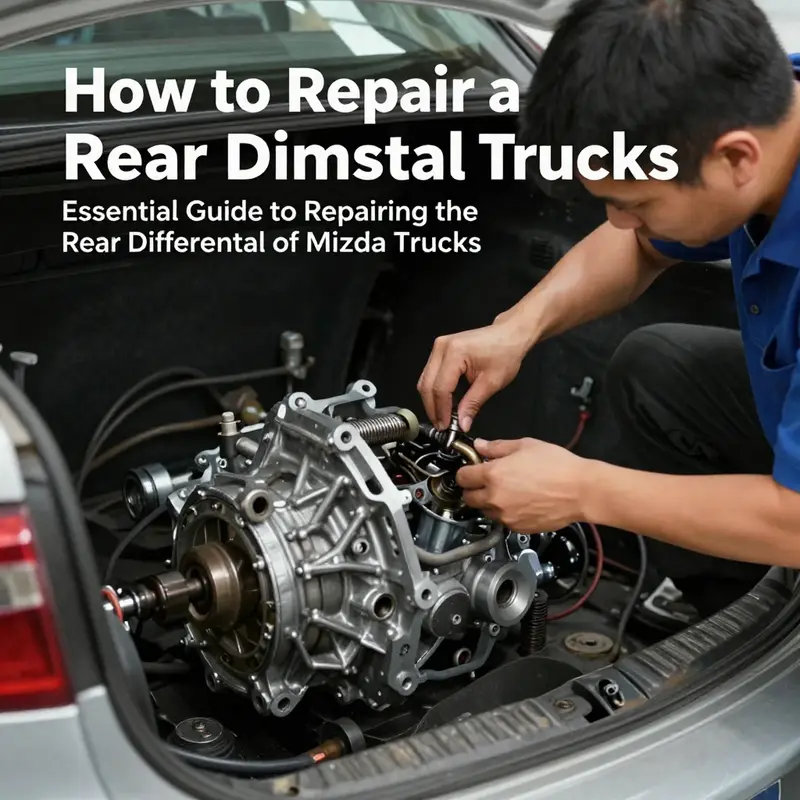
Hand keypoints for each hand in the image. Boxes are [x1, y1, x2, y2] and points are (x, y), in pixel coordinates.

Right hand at [416, 320, 530, 431]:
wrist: (509, 335)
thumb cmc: (505, 353)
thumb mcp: (491, 383)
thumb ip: (473, 404)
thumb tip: (462, 424)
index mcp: (454, 353)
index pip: (440, 388)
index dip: (441, 410)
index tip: (446, 426)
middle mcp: (442, 348)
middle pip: (427, 384)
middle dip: (432, 408)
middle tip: (442, 425)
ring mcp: (439, 347)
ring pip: (425, 380)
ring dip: (432, 400)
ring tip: (443, 417)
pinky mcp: (440, 350)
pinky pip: (431, 374)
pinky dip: (436, 390)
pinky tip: (445, 402)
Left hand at [455, 437, 589, 531]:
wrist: (581, 490)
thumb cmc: (557, 466)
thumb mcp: (525, 445)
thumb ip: (497, 447)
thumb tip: (480, 446)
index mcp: (493, 475)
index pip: (462, 477)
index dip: (465, 472)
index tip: (470, 470)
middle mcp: (495, 498)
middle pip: (468, 498)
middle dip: (473, 489)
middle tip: (486, 481)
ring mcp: (506, 516)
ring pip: (485, 512)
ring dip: (489, 503)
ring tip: (507, 492)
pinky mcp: (518, 528)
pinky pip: (503, 521)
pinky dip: (506, 513)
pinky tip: (520, 502)